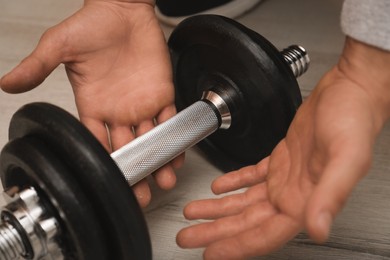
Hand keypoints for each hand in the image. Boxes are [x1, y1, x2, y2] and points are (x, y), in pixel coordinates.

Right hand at [0, 0, 182, 206]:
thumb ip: (37, 66)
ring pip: (151, 140)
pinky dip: (175, 137)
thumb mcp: (60, 45)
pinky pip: (169, 121)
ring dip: (157, 161)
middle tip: (140, 194)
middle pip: (126, 149)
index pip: (97, 142)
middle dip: (134, 171)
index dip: (105, 162)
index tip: (112, 181)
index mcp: (93, 106)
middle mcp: (117, 110)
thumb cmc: (93, 24)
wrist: (123, 9)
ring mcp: (141, 104)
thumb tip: (7, 84)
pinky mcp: (161, 94)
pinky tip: (177, 154)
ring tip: (162, 182)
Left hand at [176, 37, 389, 258]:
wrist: (350, 91)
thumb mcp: (346, 157)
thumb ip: (331, 195)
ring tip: (194, 212)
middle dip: (215, 230)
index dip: (236, 246)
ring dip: (218, 208)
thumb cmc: (354, 119)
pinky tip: (219, 187)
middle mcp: (293, 195)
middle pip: (247, 222)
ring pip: (244, 201)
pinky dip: (234, 182)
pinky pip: (252, 177)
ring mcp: (286, 178)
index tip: (211, 253)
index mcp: (306, 201)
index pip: (265, 235)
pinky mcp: (281, 160)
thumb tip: (318, 228)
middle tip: (188, 236)